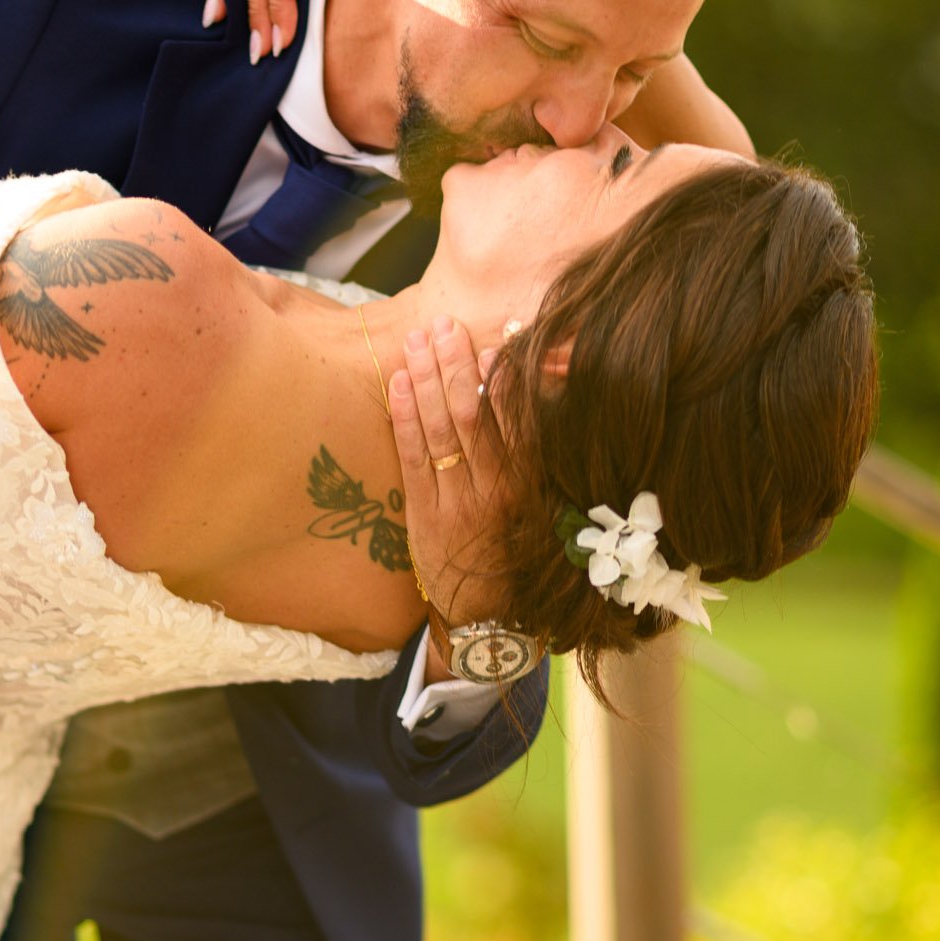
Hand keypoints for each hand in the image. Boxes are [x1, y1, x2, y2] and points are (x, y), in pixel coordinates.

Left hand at [389, 318, 509, 676]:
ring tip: (417, 339)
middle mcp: (495, 490)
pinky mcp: (424, 514)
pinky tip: (400, 382)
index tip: (497, 338)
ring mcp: (457, 501)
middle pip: (472, 413)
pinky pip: (412, 457)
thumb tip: (538, 395)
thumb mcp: (539, 506)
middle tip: (445, 325)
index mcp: (529, 484)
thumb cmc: (516, 550)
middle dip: (456, 364)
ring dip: (427, 378)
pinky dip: (405, 417)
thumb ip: (533, 455)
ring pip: (440, 429)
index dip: (504, 376)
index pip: (517, 418)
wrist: (488, 615)